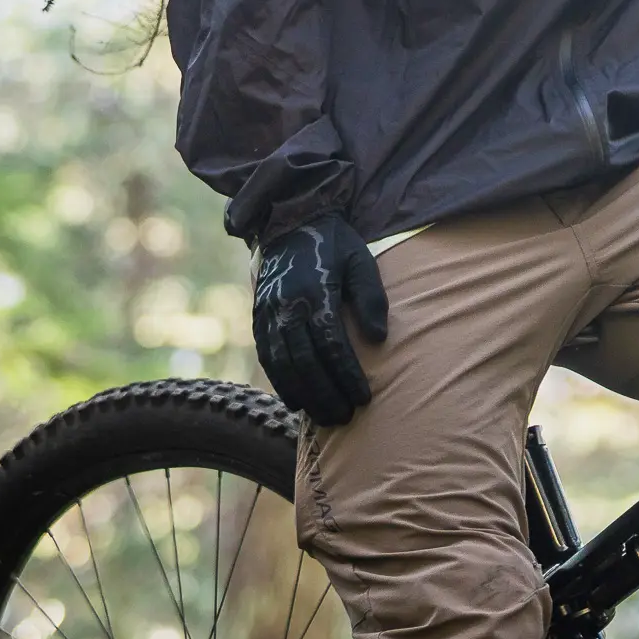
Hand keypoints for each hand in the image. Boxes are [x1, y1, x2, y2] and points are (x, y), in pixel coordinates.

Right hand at [253, 214, 388, 425]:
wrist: (289, 220)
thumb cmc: (334, 243)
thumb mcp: (361, 260)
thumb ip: (371, 299)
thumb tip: (379, 339)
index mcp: (316, 294)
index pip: (333, 347)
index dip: (348, 376)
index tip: (365, 397)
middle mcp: (287, 308)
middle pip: (307, 364)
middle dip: (327, 395)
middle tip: (346, 417)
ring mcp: (268, 314)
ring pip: (284, 367)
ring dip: (305, 396)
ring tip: (326, 416)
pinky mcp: (258, 318)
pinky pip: (267, 357)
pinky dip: (281, 383)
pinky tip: (296, 401)